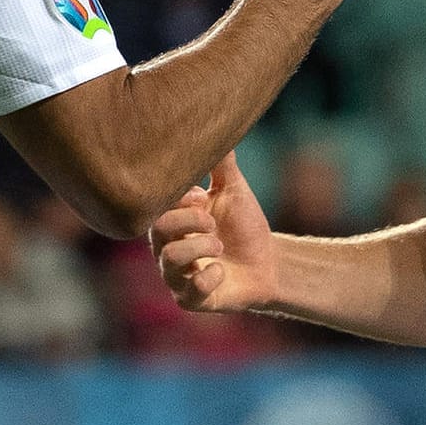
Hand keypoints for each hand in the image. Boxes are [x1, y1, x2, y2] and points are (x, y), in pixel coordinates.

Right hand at [151, 152, 278, 313]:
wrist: (268, 263)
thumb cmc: (244, 225)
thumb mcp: (234, 189)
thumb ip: (221, 163)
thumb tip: (216, 124)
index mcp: (171, 218)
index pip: (157, 204)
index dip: (180, 199)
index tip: (202, 196)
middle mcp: (166, 246)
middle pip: (159, 229)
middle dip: (191, 221)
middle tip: (213, 223)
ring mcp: (175, 274)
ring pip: (170, 258)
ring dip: (202, 247)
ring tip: (220, 245)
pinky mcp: (189, 299)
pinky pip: (190, 289)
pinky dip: (211, 276)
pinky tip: (222, 271)